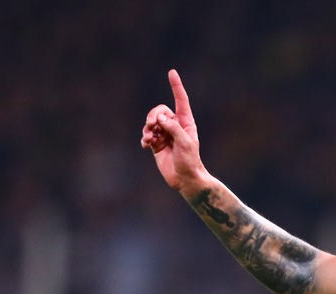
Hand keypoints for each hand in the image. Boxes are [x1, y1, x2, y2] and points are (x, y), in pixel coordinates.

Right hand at [140, 69, 205, 194]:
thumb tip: (160, 117)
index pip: (180, 100)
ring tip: (150, 139)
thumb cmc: (189, 161)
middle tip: (152, 126)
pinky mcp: (157, 144)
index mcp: (186, 122)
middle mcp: (175, 126)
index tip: (172, 72)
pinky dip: (145, 138)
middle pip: (159, 110)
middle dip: (153, 116)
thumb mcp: (184, 142)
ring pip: (151, 122)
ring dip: (148, 128)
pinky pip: (146, 134)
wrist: (184, 179)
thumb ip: (173, 127)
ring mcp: (165, 134)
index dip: (176, 86)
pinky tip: (147, 145)